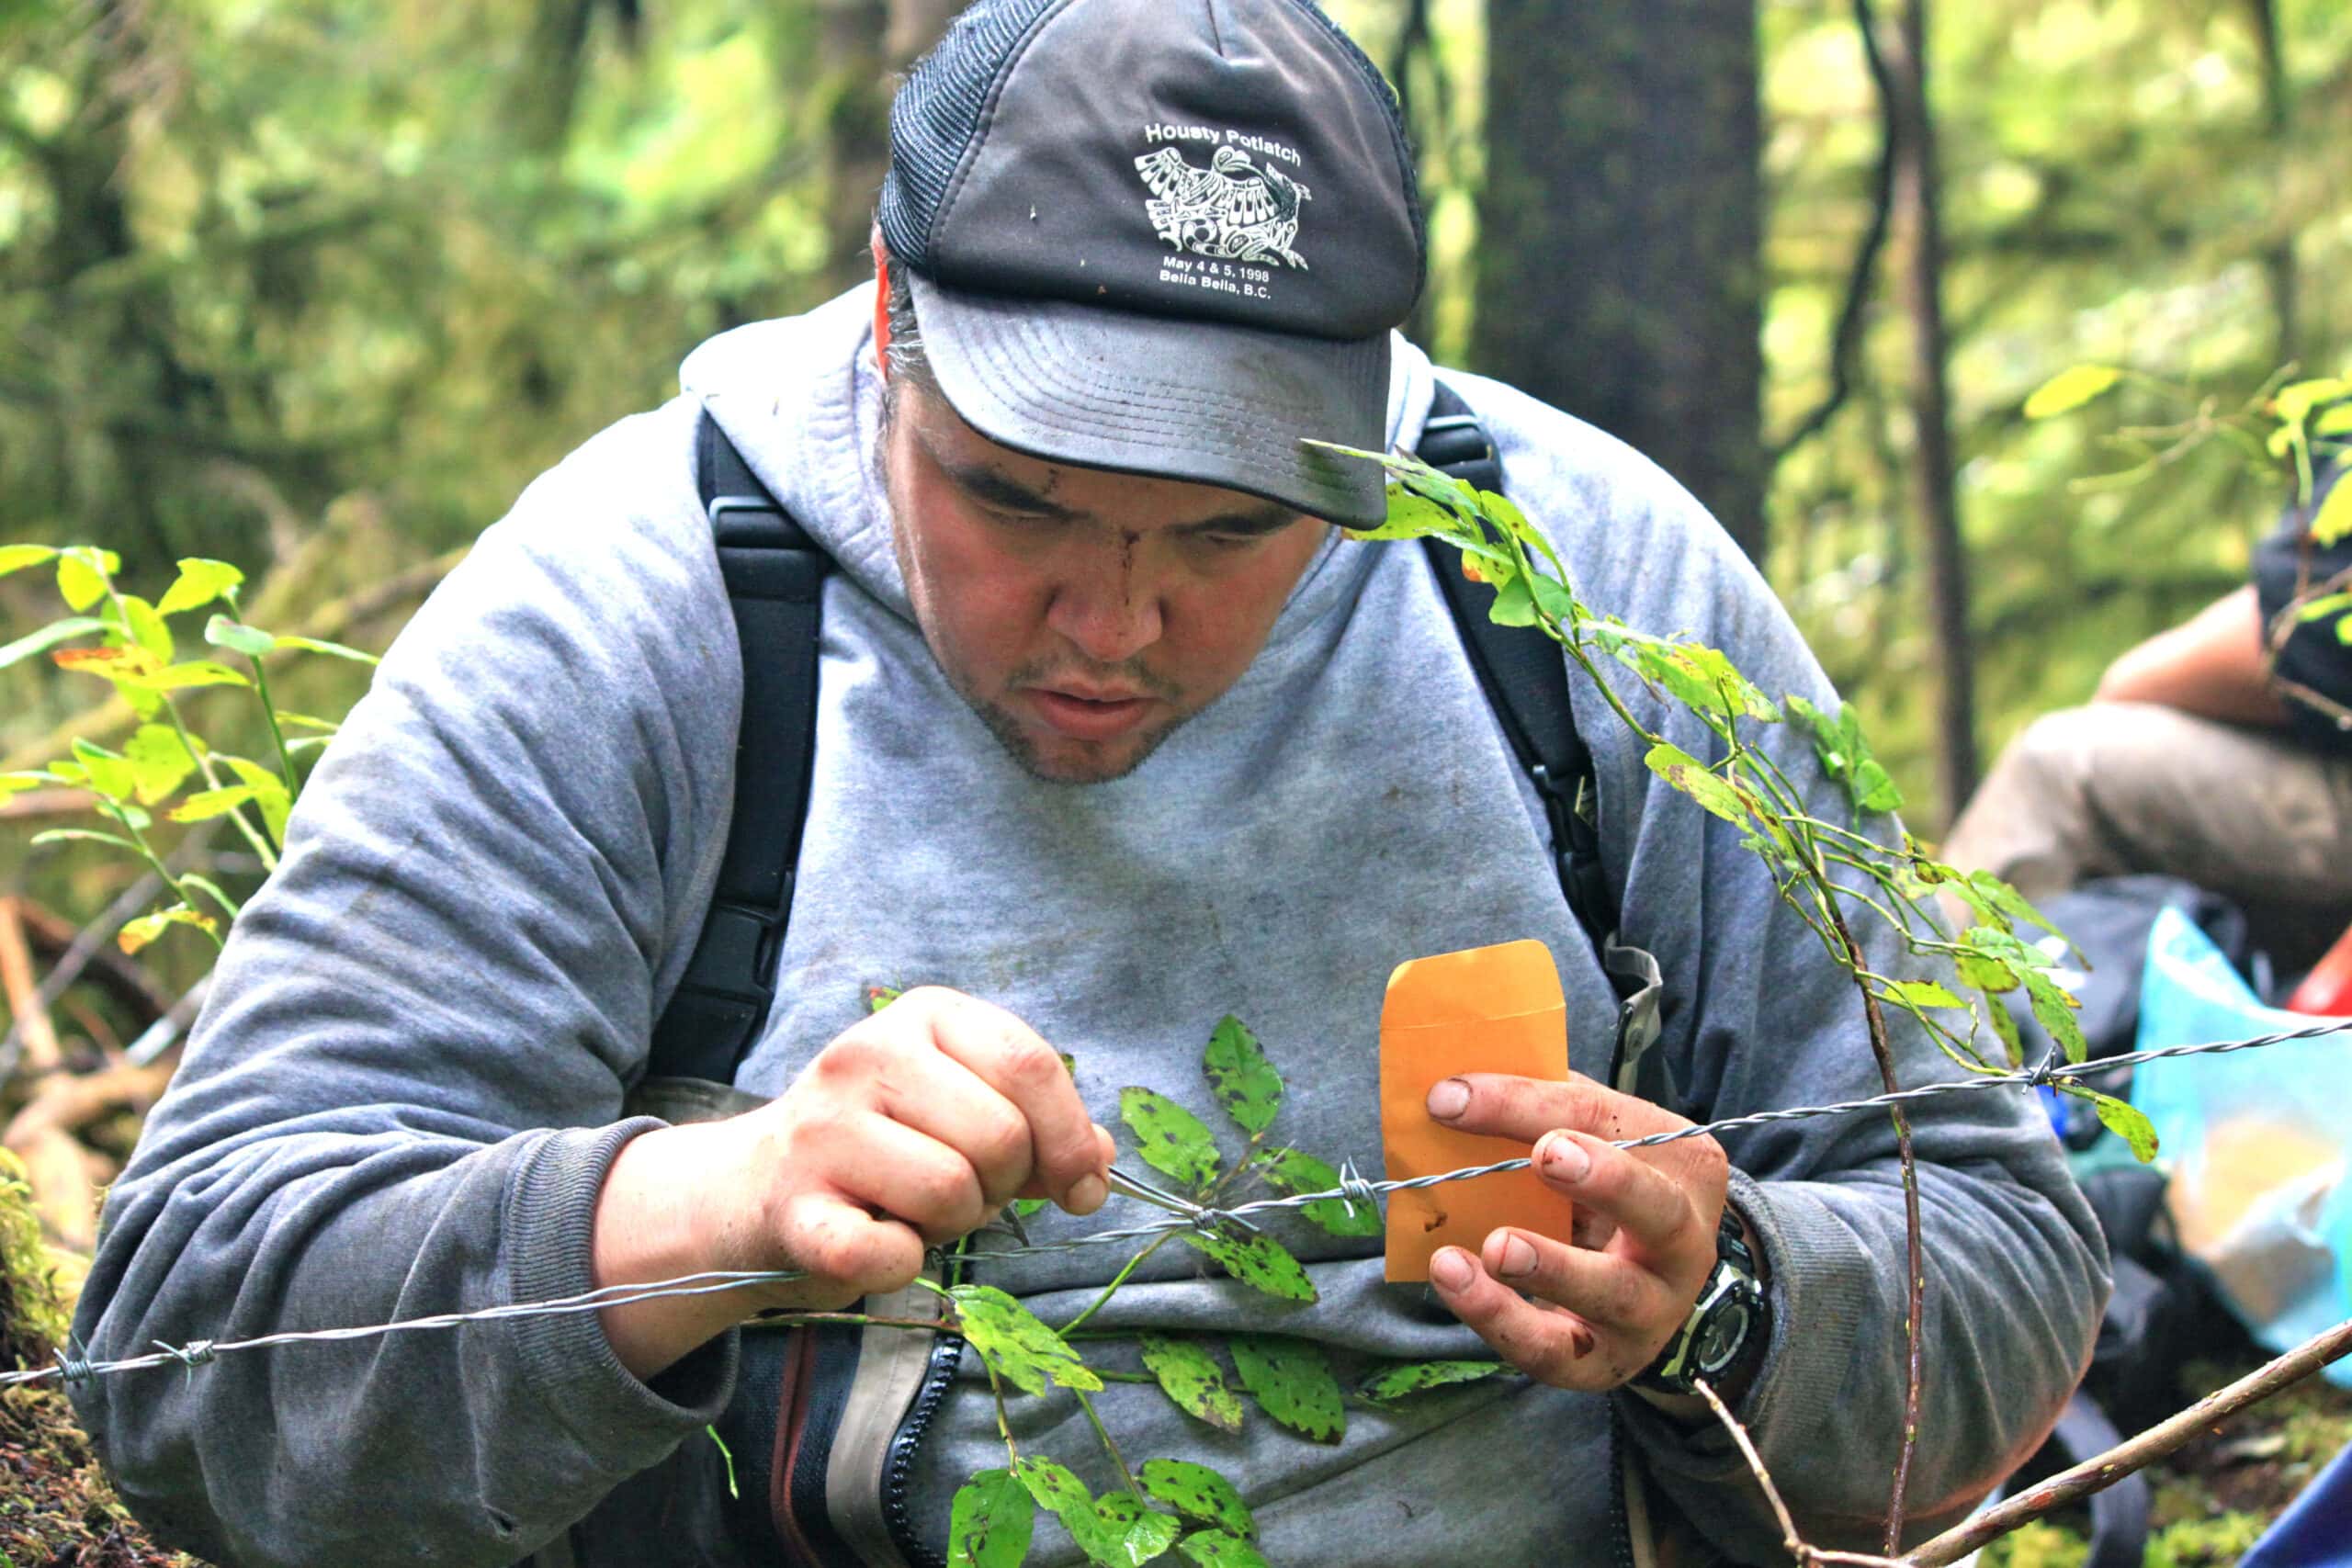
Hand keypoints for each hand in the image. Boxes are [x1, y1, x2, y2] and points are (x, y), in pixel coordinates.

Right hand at [593, 987, 1113, 1375]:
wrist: (758, 1189)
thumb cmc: (887, 1148)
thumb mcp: (967, 1113)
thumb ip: (1041, 1129)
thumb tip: (1099, 1160)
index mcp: (926, 1016)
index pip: (1029, 1064)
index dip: (1071, 1136)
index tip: (1081, 1186)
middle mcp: (867, 1054)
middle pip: (1000, 1135)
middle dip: (1003, 1185)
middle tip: (963, 1191)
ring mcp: (823, 1128)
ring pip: (951, 1191)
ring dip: (953, 1225)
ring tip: (915, 1211)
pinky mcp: (793, 1205)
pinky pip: (889, 1253)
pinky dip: (902, 1265)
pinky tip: (880, 1243)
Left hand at [1421, 1071, 1728, 1392]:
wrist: (1652, 1280)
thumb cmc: (1609, 1185)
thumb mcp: (1593, 1136)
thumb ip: (1538, 1105)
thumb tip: (1448, 1087)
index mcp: (1684, 1165)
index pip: (1606, 1120)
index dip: (1529, 1105)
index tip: (1454, 1097)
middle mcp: (1684, 1242)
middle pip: (1656, 1212)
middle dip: (1606, 1180)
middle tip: (1546, 1155)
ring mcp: (1652, 1310)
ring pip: (1613, 1294)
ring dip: (1550, 1267)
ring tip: (1494, 1246)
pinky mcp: (1605, 1362)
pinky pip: (1554, 1351)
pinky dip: (1501, 1319)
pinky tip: (1456, 1281)